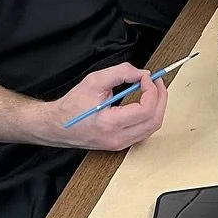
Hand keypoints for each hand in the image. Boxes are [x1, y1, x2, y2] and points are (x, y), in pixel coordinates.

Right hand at [44, 62, 168, 151]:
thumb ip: (120, 73)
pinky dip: (150, 115)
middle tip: (157, 82)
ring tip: (152, 89)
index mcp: (110, 124)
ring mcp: (120, 144)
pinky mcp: (120, 144)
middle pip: (155, 120)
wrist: (56, 126)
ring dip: (157, 107)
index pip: (145, 109)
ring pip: (152, 128)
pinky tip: (145, 102)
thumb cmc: (71, 106)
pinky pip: (144, 131)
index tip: (146, 78)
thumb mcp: (94, 81)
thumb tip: (142, 73)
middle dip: (161, 97)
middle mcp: (117, 138)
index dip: (151, 90)